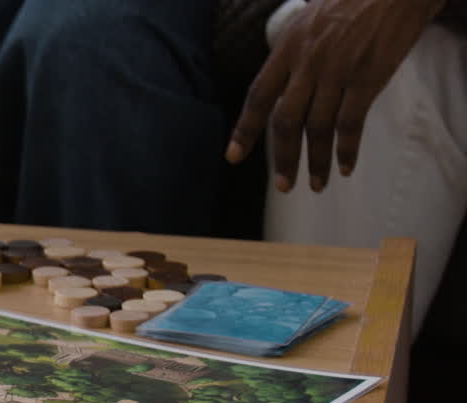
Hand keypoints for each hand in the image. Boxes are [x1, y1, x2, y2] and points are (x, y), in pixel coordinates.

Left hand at [225, 0, 443, 191]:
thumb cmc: (351, 2)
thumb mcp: (308, 21)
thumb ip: (292, 55)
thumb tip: (279, 90)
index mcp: (288, 47)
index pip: (259, 95)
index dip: (245, 129)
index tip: (233, 157)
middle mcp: (308, 61)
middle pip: (286, 120)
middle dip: (282, 157)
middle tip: (283, 185)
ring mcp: (339, 70)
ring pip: (318, 127)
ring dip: (316, 161)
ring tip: (316, 185)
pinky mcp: (369, 76)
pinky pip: (352, 122)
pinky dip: (346, 149)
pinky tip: (344, 167)